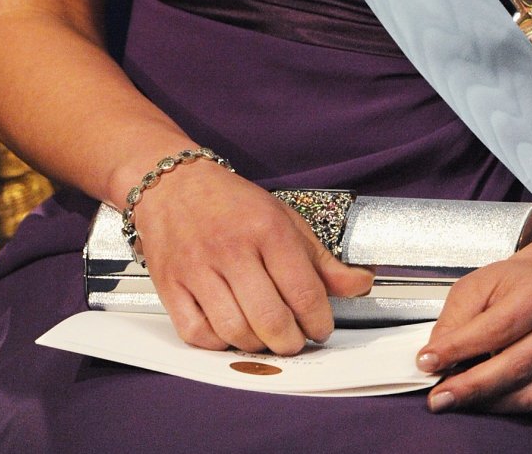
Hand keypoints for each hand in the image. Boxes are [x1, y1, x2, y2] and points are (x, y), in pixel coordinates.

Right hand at [133, 162, 373, 355]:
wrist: (174, 185)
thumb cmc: (233, 204)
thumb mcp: (284, 220)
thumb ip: (322, 259)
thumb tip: (360, 284)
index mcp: (267, 228)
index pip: (304, 291)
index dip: (319, 322)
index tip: (321, 328)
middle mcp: (232, 248)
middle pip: (270, 320)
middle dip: (291, 342)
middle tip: (295, 340)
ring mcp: (198, 268)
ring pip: (235, 332)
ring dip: (257, 347)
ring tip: (265, 338)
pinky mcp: (170, 285)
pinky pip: (198, 334)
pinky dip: (218, 344)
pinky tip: (230, 331)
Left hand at [416, 235, 531, 415]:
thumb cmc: (516, 280)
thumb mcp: (479, 283)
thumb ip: (457, 318)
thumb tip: (436, 356)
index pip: (496, 327)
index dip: (459, 348)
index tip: (428, 361)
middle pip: (515, 364)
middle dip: (471, 386)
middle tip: (438, 396)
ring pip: (528, 389)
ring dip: (486, 401)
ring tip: (454, 400)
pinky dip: (504, 404)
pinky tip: (482, 401)